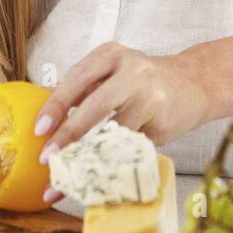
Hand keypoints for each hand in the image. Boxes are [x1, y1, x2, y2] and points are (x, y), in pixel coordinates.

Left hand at [33, 42, 208, 198]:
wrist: (193, 84)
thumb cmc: (143, 80)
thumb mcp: (112, 71)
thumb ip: (81, 86)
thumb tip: (43, 105)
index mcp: (111, 55)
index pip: (77, 79)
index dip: (56, 105)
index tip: (39, 129)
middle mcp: (132, 72)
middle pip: (96, 105)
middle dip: (69, 134)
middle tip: (47, 158)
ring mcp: (150, 97)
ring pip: (115, 131)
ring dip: (90, 157)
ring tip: (69, 177)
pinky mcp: (162, 122)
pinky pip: (131, 146)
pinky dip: (112, 162)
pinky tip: (98, 176)